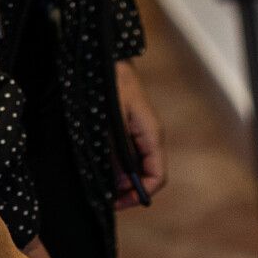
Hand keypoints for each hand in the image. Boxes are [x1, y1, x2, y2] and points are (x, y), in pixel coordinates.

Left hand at [112, 60, 166, 207]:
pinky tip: (100, 167)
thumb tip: (120, 183)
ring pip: (137, 166)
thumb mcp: (110, 119)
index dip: (140, 194)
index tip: (116, 202)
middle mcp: (149, 136)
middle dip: (129, 191)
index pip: (157, 176)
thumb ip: (116, 150)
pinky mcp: (129, 127)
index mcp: (151, 135)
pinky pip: (128, 154)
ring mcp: (140, 132)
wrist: (108, 55)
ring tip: (100, 186)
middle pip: (147, 175)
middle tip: (104, 199)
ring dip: (121, 180)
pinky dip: (117, 166)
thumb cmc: (110, 83)